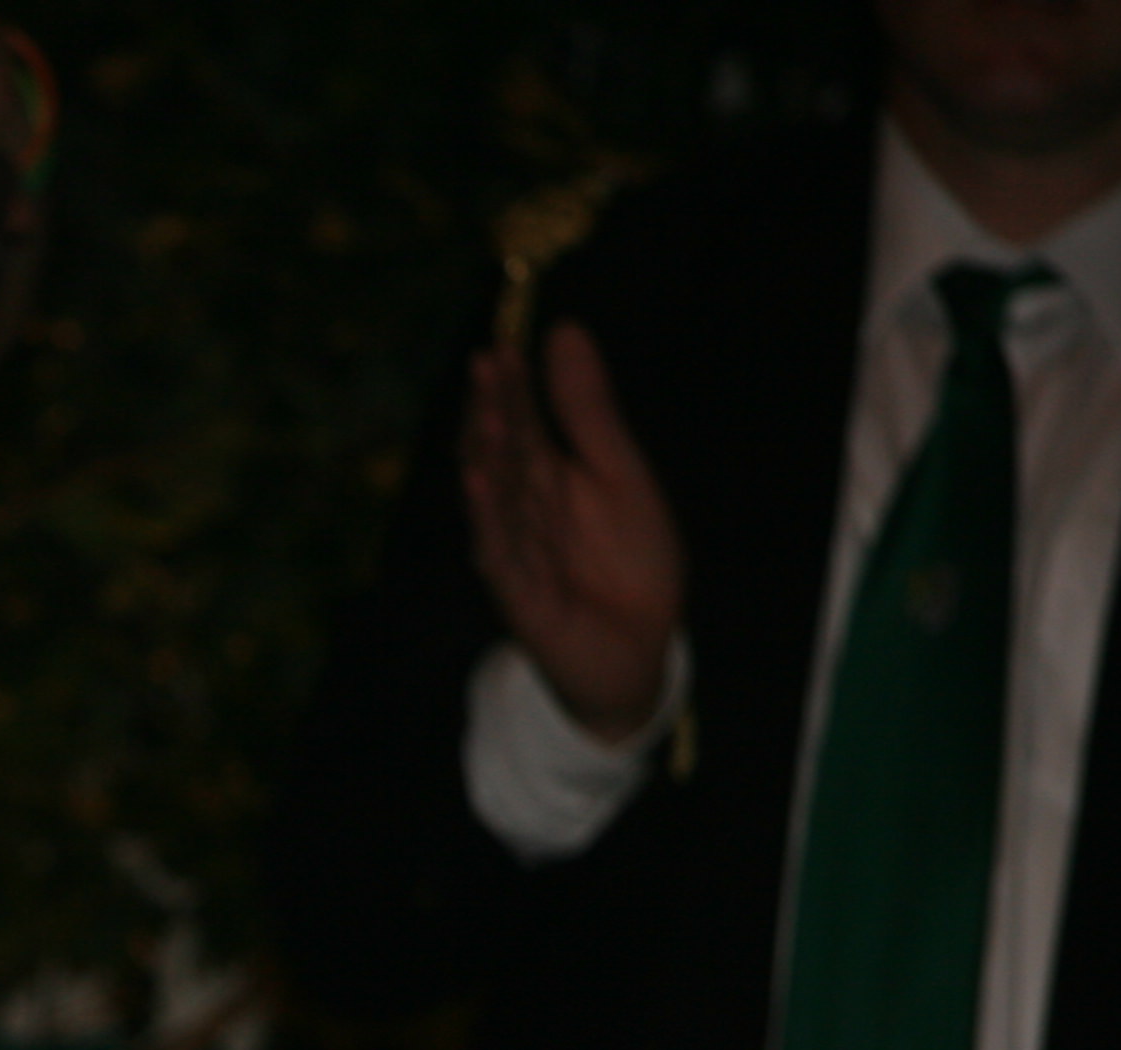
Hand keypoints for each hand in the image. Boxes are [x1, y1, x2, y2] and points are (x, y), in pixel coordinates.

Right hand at [464, 319, 681, 745]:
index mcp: (545, 476)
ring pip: (497, 501)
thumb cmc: (629, 561)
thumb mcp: (620, 473)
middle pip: (504, 456)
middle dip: (495, 412)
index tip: (506, 344)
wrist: (641, 648)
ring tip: (488, 415)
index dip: (514, 386)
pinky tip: (479, 484)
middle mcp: (522, 510)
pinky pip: (501, 554)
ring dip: (489, 459)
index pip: (524, 422)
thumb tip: (565, 330)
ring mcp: (517, 552)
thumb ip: (590, 411)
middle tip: (489, 365)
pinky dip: (489, 521)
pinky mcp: (521, 596)